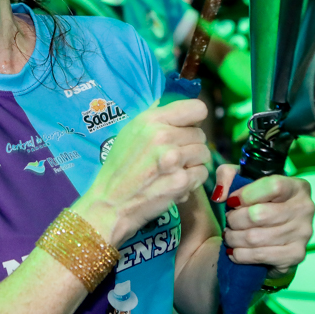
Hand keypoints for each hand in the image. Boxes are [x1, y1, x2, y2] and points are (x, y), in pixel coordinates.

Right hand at [76, 99, 210, 245]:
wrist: (110, 204)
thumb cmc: (119, 169)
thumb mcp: (130, 134)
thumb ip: (156, 121)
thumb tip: (180, 111)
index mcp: (150, 120)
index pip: (197, 109)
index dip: (194, 120)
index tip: (187, 129)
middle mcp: (163, 136)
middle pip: (200, 134)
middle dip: (190, 145)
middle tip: (174, 157)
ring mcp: (174, 159)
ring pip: (204, 154)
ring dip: (193, 163)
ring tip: (174, 170)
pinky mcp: (182, 181)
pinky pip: (202, 174)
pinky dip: (192, 180)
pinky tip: (175, 182)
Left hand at [211, 165, 313, 276]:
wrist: (276, 234)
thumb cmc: (259, 202)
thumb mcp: (244, 180)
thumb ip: (227, 175)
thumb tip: (220, 196)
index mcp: (297, 186)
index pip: (273, 186)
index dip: (246, 194)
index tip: (232, 201)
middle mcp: (304, 209)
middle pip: (259, 215)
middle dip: (234, 219)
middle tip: (229, 221)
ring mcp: (302, 233)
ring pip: (255, 237)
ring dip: (233, 238)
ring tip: (229, 235)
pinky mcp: (296, 255)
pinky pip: (259, 256)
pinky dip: (240, 255)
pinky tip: (235, 251)